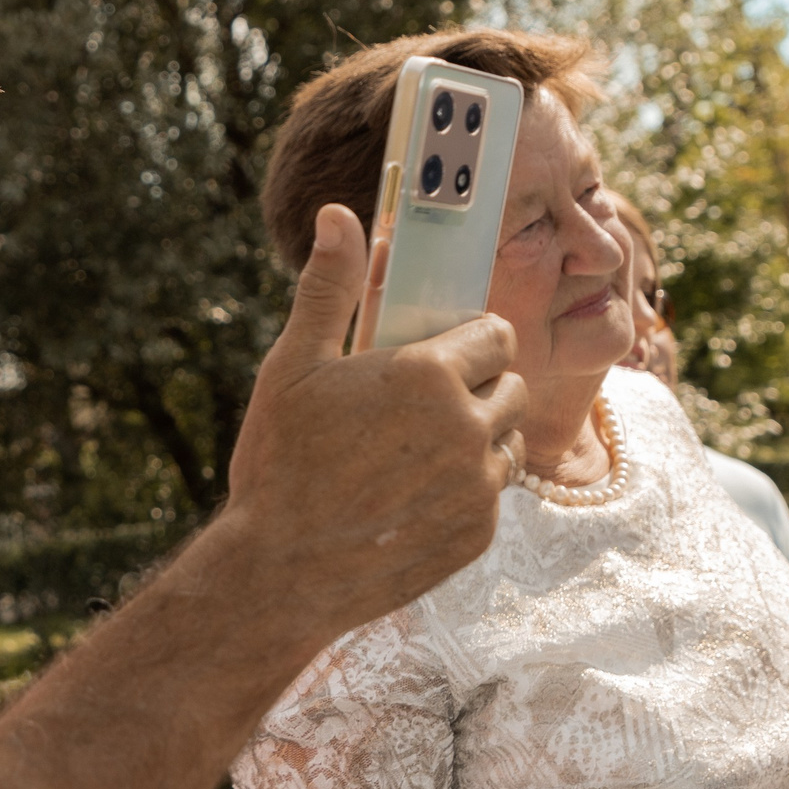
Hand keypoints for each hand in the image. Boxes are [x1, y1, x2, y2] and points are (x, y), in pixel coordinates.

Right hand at [223, 204, 524, 646]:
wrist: (279, 572)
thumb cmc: (278, 462)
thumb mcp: (293, 366)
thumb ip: (329, 288)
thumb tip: (338, 216)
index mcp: (428, 373)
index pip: (495, 334)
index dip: (468, 341)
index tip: (439, 353)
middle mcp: (467, 426)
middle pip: (509, 384)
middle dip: (476, 386)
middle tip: (419, 406)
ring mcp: (478, 484)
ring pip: (507, 439)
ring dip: (476, 437)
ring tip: (414, 452)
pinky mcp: (479, 532)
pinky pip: (492, 493)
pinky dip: (463, 490)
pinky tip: (410, 496)